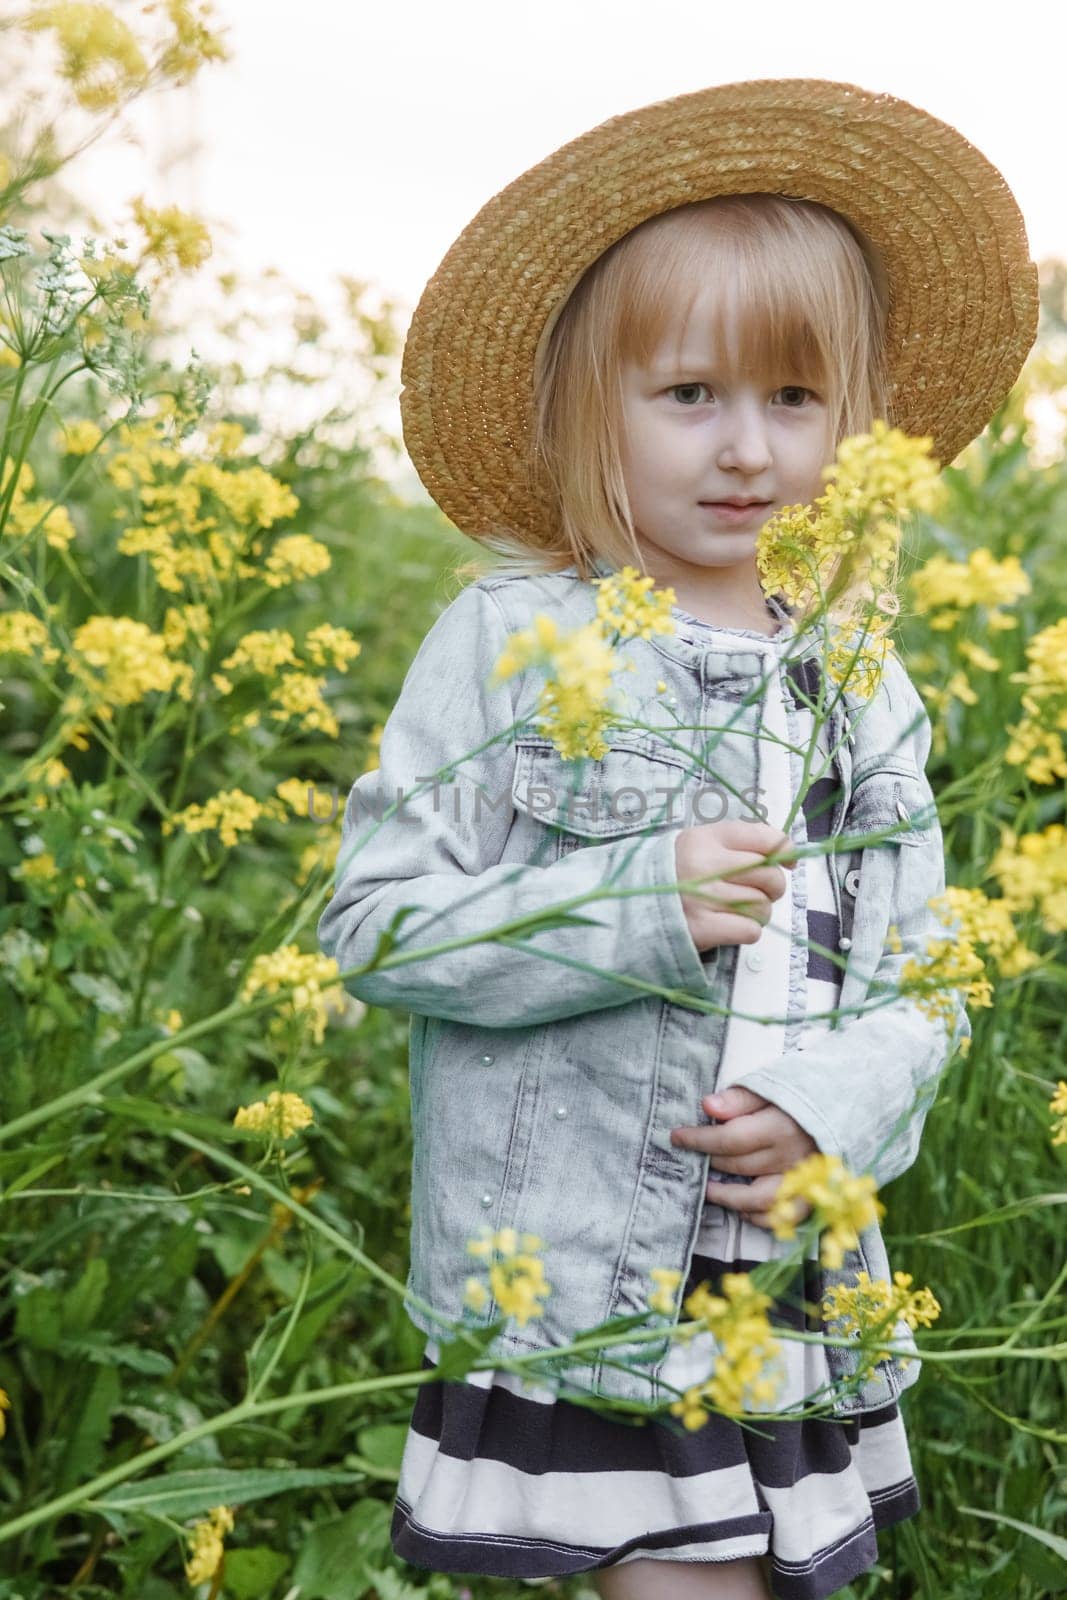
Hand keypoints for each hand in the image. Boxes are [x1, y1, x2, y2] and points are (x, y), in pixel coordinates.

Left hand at [670, 1086, 818, 1231]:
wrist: (856, 1102)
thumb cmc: (812, 1089)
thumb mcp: (777, 1082)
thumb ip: (742, 1098)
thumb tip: (707, 1106)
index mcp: (782, 1126)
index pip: (729, 1139)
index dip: (699, 1140)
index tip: (677, 1137)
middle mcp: (793, 1157)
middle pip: (740, 1166)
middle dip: (710, 1162)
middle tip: (691, 1157)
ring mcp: (806, 1180)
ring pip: (759, 1200)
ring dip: (729, 1197)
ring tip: (708, 1188)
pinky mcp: (817, 1194)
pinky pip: (785, 1217)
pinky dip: (761, 1217)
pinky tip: (743, 1209)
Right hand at [674, 820, 796, 953]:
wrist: (636, 904)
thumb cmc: (680, 873)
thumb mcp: (703, 845)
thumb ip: (742, 843)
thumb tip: (790, 855)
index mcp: (707, 838)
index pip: (766, 839)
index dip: (785, 852)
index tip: (786, 864)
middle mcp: (704, 864)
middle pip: (769, 876)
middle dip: (772, 889)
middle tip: (757, 893)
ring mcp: (702, 897)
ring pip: (762, 907)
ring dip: (758, 913)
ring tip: (737, 910)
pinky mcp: (701, 927)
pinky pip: (750, 930)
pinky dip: (747, 931)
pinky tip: (730, 925)